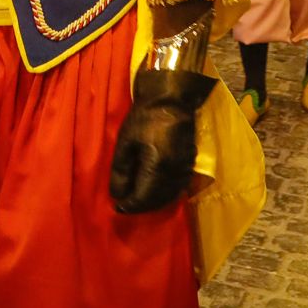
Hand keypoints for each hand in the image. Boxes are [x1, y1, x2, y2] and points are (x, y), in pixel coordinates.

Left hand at [109, 69, 216, 213]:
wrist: (172, 100)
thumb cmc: (145, 118)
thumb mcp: (125, 142)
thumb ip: (121, 171)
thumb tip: (117, 194)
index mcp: (158, 167)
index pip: (143, 198)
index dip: (129, 206)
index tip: (117, 207)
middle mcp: (175, 173)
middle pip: (157, 201)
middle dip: (140, 206)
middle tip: (125, 204)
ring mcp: (185, 169)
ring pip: (169, 196)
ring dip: (153, 202)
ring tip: (137, 198)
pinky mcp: (190, 164)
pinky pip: (177, 188)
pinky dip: (164, 194)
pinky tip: (153, 188)